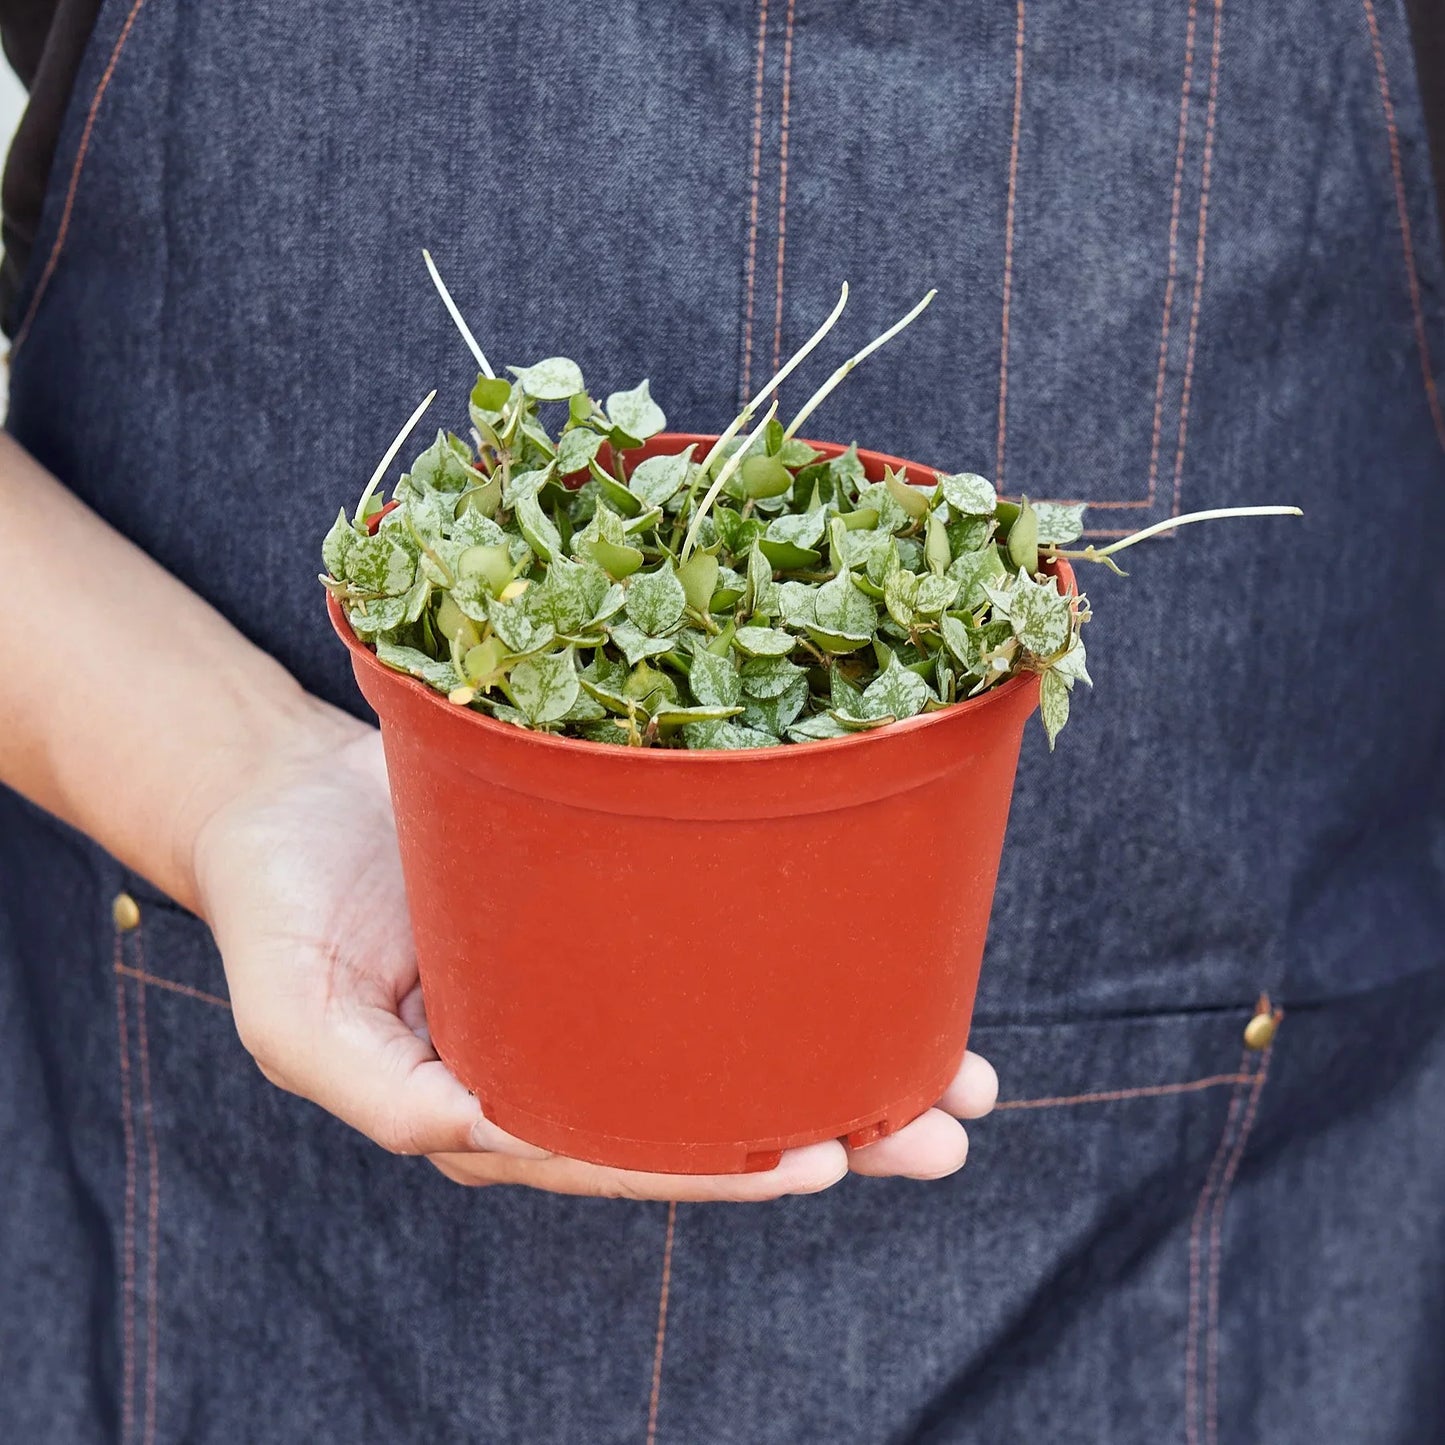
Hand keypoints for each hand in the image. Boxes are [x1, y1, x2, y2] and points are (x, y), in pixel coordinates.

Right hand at [193, 719, 997, 1200]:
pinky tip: (884, 956)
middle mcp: (568, 1050)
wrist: (293, 793)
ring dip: (853, 1055)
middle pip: (714, 1109)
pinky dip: (798, 956)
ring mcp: (601, 977)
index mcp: (497, 1100)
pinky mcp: (619, 903)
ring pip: (741, 1033)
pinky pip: (718, 943)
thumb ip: (372, 1087)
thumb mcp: (295, 1014)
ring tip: (963, 1073)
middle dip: (836, 1129)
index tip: (824, 1163)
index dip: (722, 1166)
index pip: (625, 1151)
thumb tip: (468, 1132)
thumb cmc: (280, 906)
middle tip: (945, 1132)